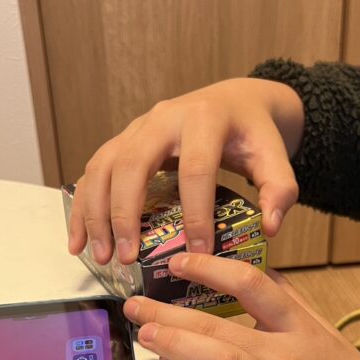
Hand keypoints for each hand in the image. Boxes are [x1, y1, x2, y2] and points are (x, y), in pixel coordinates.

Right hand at [68, 78, 303, 265]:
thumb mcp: (275, 157)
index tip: (198, 253)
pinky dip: (82, 207)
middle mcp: (163, 117)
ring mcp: (137, 127)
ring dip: (95, 214)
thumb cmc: (253, 135)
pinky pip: (93, 171)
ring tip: (100, 256)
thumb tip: (269, 227)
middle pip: (133, 164)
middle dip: (126, 214)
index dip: (196, 213)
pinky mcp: (122, 140)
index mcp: (205, 119)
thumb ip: (279, 190)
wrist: (236, 101)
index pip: (195, 169)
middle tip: (127, 258)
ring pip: (103, 167)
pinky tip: (79, 241)